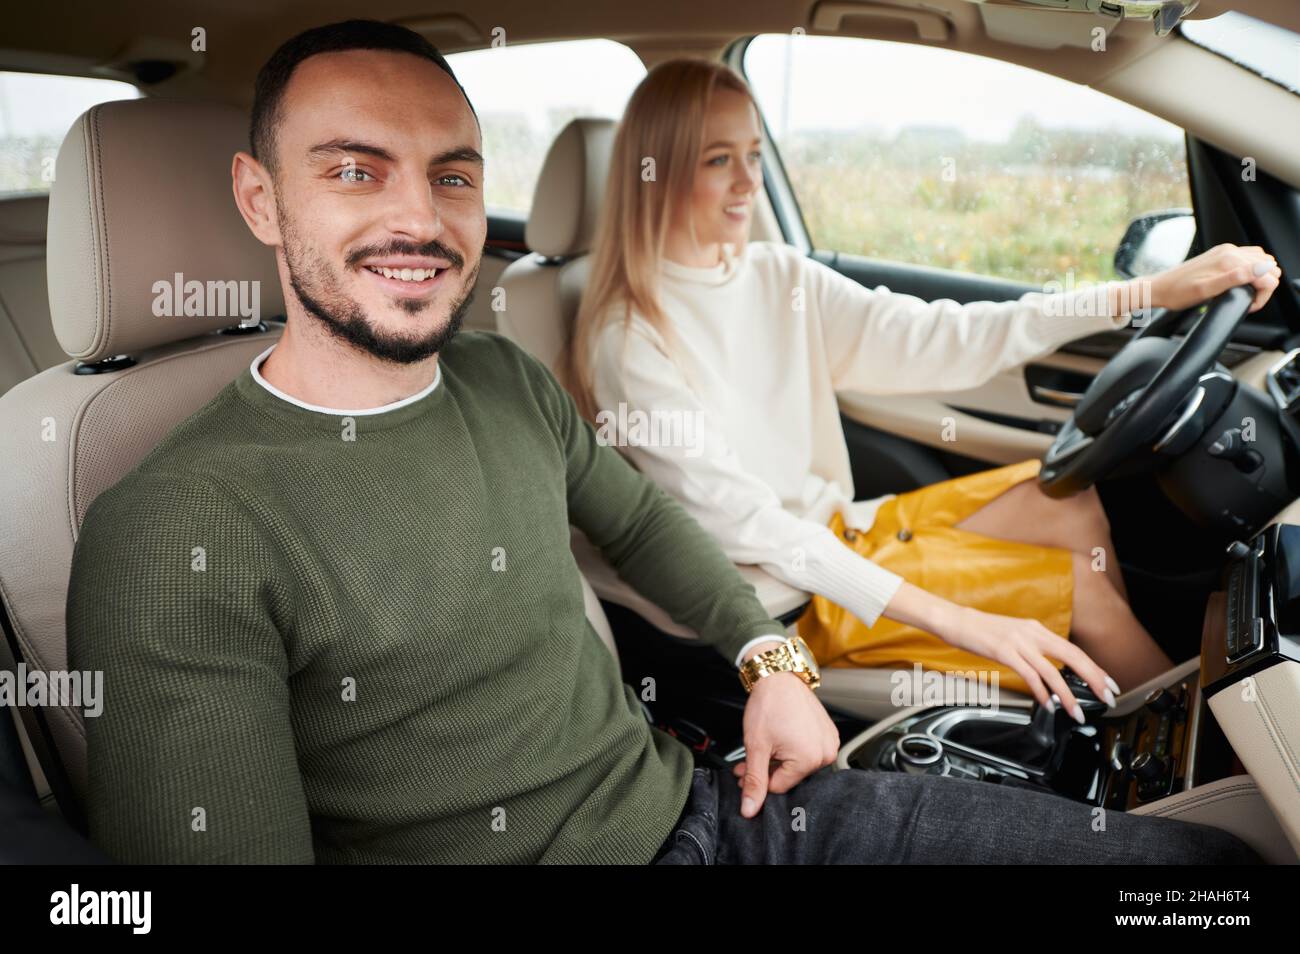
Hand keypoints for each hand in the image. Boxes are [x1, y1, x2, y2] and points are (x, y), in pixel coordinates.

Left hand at [731, 670, 838, 818]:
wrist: (779, 676)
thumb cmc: (769, 705)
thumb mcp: (756, 746)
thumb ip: (754, 780)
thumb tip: (750, 809)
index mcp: (810, 759)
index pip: (779, 786)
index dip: (757, 779)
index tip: (744, 772)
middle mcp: (825, 753)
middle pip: (789, 775)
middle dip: (765, 769)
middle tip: (747, 760)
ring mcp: (829, 742)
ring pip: (797, 764)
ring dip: (777, 759)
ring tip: (763, 745)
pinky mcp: (828, 733)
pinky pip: (807, 750)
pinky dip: (791, 748)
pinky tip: (779, 737)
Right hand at [936, 604, 1117, 722]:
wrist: (956, 619)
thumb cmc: (982, 631)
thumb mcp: (1014, 635)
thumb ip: (1034, 649)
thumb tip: (1051, 670)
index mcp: (1037, 629)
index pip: (1074, 650)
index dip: (1094, 668)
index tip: (1109, 684)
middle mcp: (1032, 633)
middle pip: (1072, 657)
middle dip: (1093, 679)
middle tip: (1107, 697)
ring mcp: (1019, 642)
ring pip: (1052, 671)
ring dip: (1067, 695)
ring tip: (1076, 712)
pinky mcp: (1004, 652)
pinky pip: (1029, 675)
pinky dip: (1041, 692)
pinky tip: (1046, 703)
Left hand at [1149, 244, 1280, 313]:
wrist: (1159, 288)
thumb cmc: (1178, 293)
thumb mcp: (1206, 291)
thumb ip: (1235, 279)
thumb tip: (1261, 270)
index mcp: (1229, 260)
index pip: (1267, 274)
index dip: (1262, 294)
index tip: (1248, 306)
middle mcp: (1230, 251)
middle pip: (1268, 266)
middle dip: (1264, 286)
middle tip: (1246, 301)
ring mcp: (1226, 251)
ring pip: (1261, 261)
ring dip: (1259, 278)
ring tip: (1243, 293)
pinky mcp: (1221, 254)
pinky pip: (1248, 258)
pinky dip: (1252, 271)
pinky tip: (1239, 283)